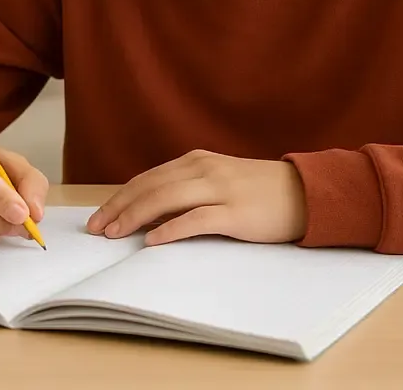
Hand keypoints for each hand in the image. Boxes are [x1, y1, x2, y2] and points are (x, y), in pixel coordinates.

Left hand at [86, 150, 306, 245]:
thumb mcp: (218, 181)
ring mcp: (219, 189)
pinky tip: (152, 240)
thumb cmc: (259, 192)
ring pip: (165, 199)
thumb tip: (150, 212)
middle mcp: (202, 170)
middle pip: (149, 187)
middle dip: (118, 207)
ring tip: (115, 234)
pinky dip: (170, 229)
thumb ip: (187, 190)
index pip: (147, 179)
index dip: (119, 197)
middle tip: (96, 229)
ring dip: (134, 216)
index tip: (99, 216)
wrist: (305, 192)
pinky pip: (195, 219)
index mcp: (195, 161)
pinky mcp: (235, 212)